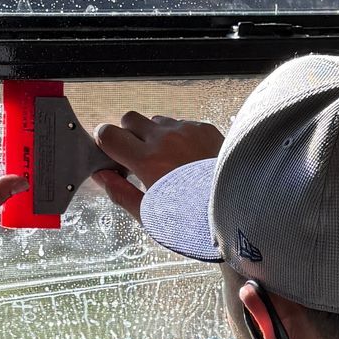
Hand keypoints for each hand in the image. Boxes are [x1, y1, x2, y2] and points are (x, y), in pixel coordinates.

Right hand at [92, 110, 223, 219]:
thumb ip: (120, 192)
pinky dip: (179, 136)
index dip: (105, 143)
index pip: (108, 133)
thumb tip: (101, 176)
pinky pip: (182, 123)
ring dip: (155, 135)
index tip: (112, 155)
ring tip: (168, 161)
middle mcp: (166, 139)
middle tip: (137, 157)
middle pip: (130, 119)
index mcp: (148, 161)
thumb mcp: (150, 213)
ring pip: (157, 120)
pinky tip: (189, 159)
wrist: (237, 210)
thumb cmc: (193, 219)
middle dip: (128, 134)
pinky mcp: (205, 128)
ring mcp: (187, 130)